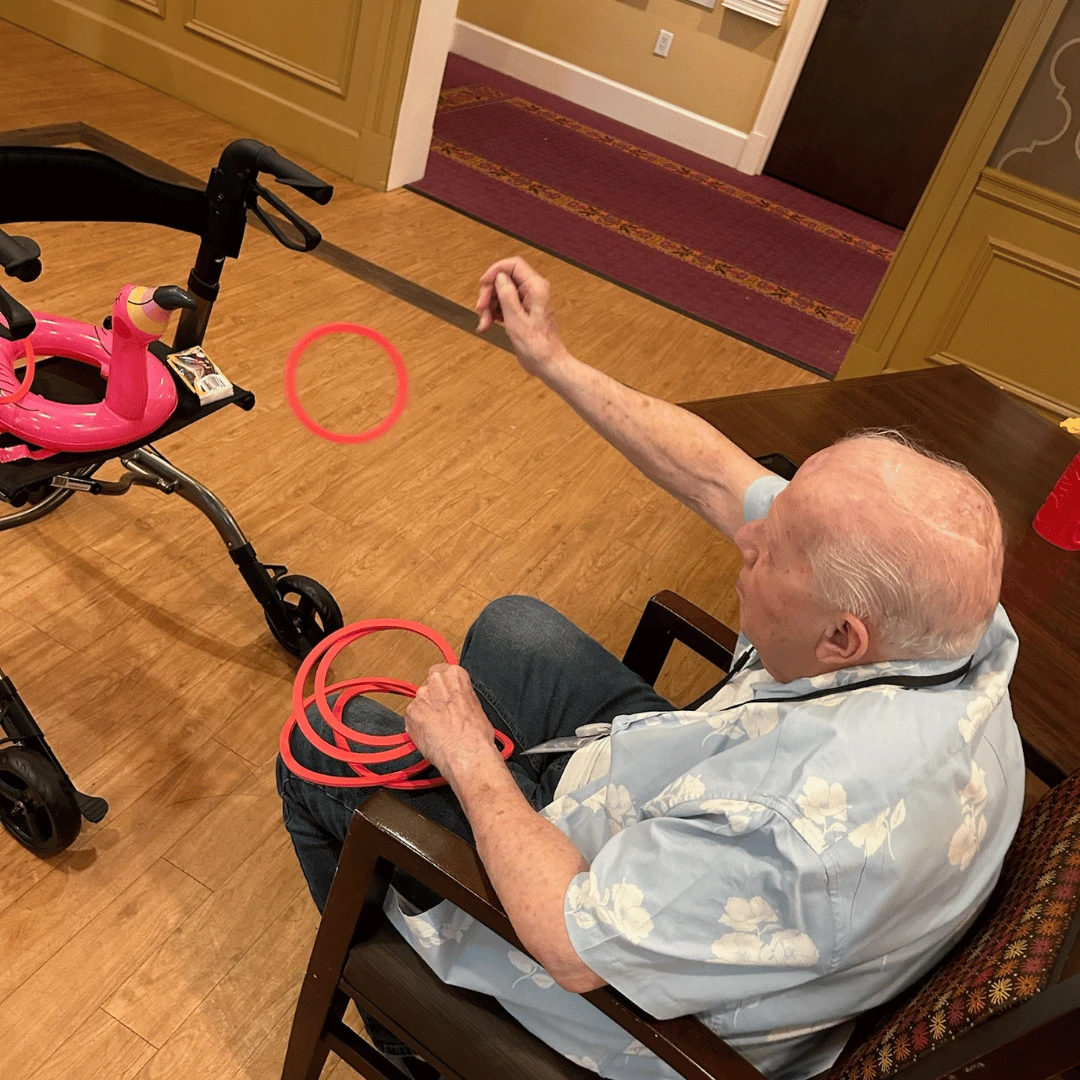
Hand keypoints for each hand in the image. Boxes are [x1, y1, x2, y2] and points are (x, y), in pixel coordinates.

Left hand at [405, 664, 498, 775]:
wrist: (466, 753)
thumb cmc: (477, 734)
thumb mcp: (477, 705)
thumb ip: (461, 695)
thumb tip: (456, 701)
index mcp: (455, 675)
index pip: (441, 670)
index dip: (443, 685)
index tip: (445, 694)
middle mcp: (435, 681)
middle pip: (429, 685)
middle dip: (433, 698)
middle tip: (443, 714)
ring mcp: (421, 697)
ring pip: (420, 702)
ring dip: (425, 712)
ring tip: (438, 729)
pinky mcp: (410, 714)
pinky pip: (412, 717)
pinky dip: (418, 725)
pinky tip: (430, 735)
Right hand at [476, 257, 567, 375]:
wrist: (548, 364)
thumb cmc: (537, 346)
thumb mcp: (516, 319)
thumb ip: (506, 294)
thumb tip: (499, 276)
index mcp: (536, 288)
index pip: (513, 265)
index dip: (495, 271)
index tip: (483, 283)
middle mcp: (534, 290)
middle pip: (505, 279)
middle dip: (490, 293)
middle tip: (481, 308)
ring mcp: (529, 301)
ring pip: (502, 293)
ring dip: (489, 306)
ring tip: (484, 323)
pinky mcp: (524, 311)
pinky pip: (505, 304)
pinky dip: (495, 313)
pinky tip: (488, 325)